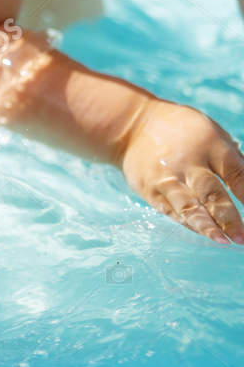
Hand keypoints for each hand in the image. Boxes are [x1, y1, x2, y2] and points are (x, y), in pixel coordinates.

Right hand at [120, 99, 243, 243]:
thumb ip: (233, 161)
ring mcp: (166, 177)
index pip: (236, 173)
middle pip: (211, 192)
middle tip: (242, 238)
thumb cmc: (184, 131)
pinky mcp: (150, 190)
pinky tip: (203, 233)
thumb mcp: (213, 134)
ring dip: (206, 226)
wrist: (132, 125)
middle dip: (228, 217)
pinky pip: (171, 210)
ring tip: (222, 241)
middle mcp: (187, 162)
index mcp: (210, 145)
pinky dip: (188, 223)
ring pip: (187, 205)